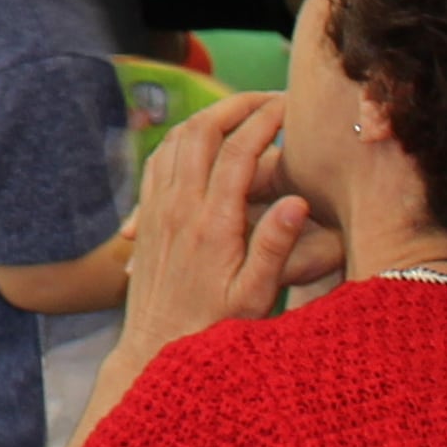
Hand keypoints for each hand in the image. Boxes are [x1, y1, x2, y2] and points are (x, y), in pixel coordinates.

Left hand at [123, 96, 309, 361]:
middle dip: (237, 105)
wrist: (154, 350)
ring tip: (241, 108)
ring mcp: (159, 208)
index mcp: (213, 223)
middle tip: (270, 97)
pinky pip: (158, 159)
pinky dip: (182, 136)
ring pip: (176, 139)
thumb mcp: (255, 296)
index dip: (266, 121)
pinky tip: (201, 137)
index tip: (291, 106)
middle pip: (202, 131)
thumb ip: (276, 247)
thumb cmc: (214, 329)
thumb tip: (297, 202)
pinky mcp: (148, 216)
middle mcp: (180, 207)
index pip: (239, 152)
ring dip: (209, 115)